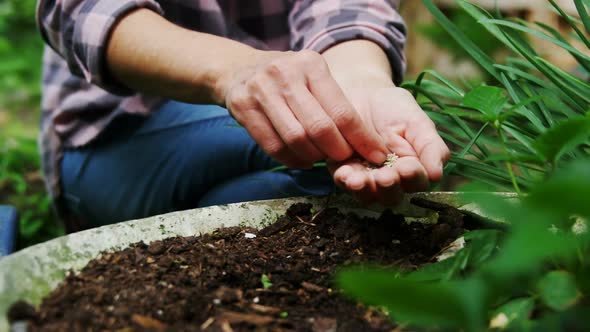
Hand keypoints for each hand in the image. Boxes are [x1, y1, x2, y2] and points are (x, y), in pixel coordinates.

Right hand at [221, 50, 387, 168]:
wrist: (238, 69)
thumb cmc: (287, 78)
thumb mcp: (312, 75)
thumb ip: (334, 102)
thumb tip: (365, 142)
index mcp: (311, 64)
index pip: (342, 110)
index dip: (361, 139)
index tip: (376, 155)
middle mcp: (286, 74)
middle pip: (319, 128)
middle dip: (337, 151)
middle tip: (345, 160)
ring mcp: (261, 89)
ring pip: (296, 139)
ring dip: (313, 157)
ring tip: (320, 158)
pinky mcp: (243, 107)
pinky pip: (273, 146)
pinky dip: (292, 160)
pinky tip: (301, 160)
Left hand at [327, 86, 449, 204]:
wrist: (363, 95)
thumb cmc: (395, 109)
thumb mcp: (417, 122)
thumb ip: (431, 147)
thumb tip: (437, 174)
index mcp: (413, 169)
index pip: (417, 182)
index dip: (413, 178)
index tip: (407, 167)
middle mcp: (391, 179)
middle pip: (392, 196)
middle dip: (388, 188)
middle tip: (384, 177)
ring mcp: (366, 178)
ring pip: (367, 195)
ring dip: (365, 190)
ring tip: (360, 180)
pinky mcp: (344, 172)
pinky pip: (344, 182)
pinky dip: (345, 179)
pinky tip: (345, 173)